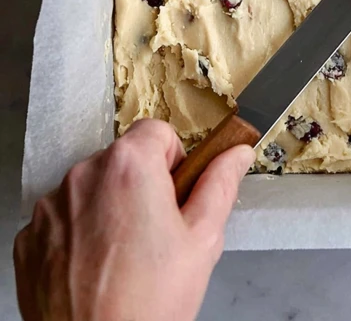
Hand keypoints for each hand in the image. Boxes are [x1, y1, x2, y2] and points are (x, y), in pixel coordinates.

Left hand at [14, 119, 253, 320]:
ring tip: (123, 260)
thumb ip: (220, 185)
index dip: (173, 162)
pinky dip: (76, 238)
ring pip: (91, 191)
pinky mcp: (28, 239)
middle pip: (122, 161)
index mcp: (129, 166)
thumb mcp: (202, 241)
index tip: (174, 196)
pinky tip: (94, 271)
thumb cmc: (148, 305)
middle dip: (140, 187)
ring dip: (107, 211)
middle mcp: (83, 175)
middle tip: (154, 236)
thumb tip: (237, 154)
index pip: (156, 132)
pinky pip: (61, 221)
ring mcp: (50, 207)